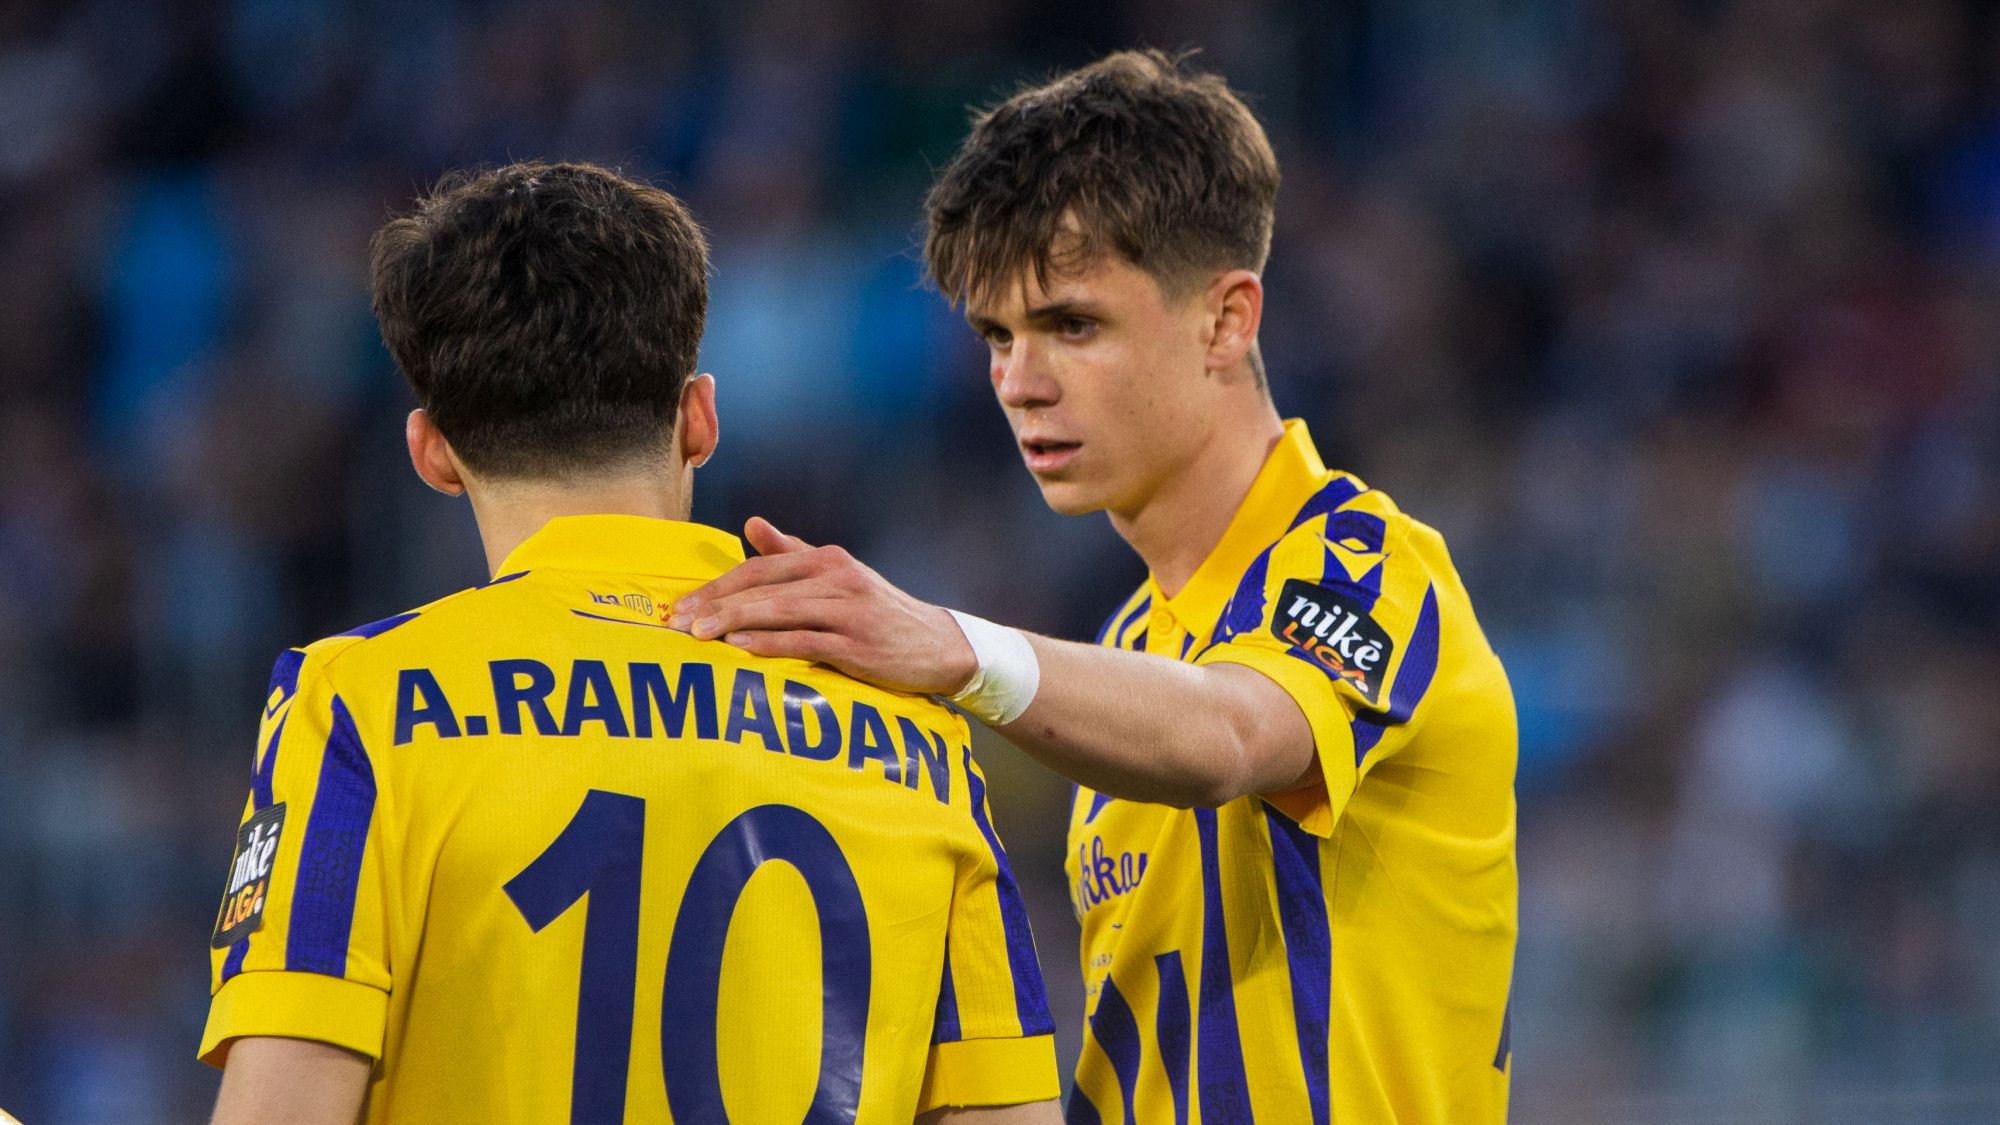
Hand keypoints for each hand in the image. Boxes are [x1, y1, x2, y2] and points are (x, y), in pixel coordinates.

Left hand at [669, 517, 979, 695]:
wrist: (940, 646)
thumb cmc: (881, 615)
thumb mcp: (840, 577)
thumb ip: (792, 553)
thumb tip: (749, 525)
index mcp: (826, 559)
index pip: (758, 568)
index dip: (716, 585)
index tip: (680, 605)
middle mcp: (835, 577)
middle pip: (761, 587)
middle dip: (713, 604)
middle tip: (674, 623)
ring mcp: (847, 610)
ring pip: (777, 611)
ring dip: (731, 622)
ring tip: (696, 635)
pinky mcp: (857, 644)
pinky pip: (803, 641)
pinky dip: (768, 642)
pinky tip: (739, 647)